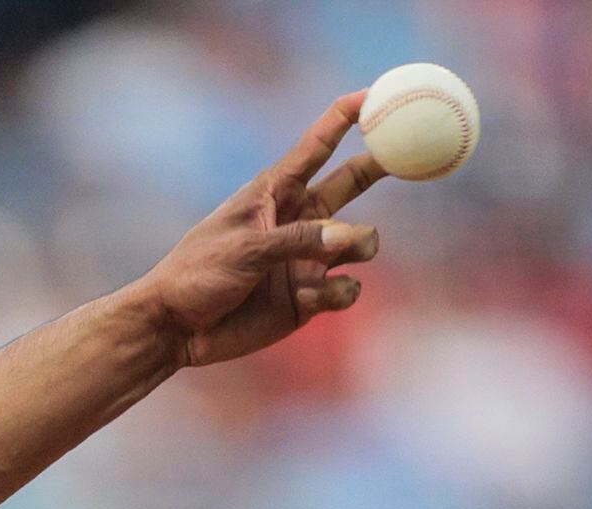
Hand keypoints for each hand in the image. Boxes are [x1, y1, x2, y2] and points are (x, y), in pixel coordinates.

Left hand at [128, 92, 387, 368]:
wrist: (175, 330)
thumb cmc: (197, 275)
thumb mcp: (244, 249)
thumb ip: (297, 241)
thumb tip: (354, 238)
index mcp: (275, 194)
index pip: (317, 146)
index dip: (346, 117)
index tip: (377, 95)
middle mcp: (297, 221)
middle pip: (352, 182)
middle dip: (382, 164)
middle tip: (416, 152)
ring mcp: (306, 259)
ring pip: (360, 242)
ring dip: (360, 245)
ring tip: (341, 255)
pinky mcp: (309, 297)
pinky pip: (347, 288)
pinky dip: (337, 292)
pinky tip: (309, 298)